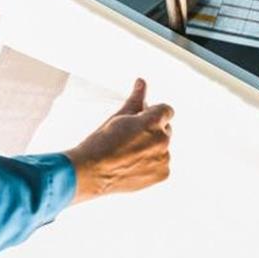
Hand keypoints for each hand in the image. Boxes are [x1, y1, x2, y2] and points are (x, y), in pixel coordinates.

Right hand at [63, 78, 172, 204]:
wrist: (91, 172)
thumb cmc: (100, 143)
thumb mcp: (118, 117)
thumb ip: (135, 99)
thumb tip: (142, 83)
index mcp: (152, 121)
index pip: (167, 110)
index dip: (154, 113)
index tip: (143, 118)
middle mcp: (162, 139)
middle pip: (165, 129)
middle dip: (153, 130)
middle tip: (130, 136)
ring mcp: (164, 158)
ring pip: (163, 147)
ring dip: (152, 147)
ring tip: (129, 152)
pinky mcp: (163, 173)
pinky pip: (162, 164)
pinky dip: (152, 163)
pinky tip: (133, 163)